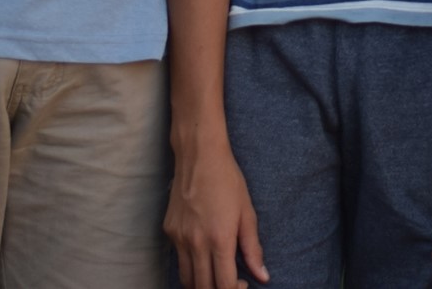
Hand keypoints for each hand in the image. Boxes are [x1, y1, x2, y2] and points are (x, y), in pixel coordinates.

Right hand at [164, 139, 267, 288]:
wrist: (199, 156)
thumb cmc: (228, 181)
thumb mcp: (247, 213)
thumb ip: (253, 248)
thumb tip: (262, 276)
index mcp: (219, 239)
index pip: (223, 285)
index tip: (242, 284)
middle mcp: (196, 243)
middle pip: (202, 288)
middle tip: (230, 282)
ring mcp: (180, 238)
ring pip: (186, 279)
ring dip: (201, 284)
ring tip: (215, 274)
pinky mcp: (169, 231)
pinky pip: (179, 259)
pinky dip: (190, 265)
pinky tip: (203, 254)